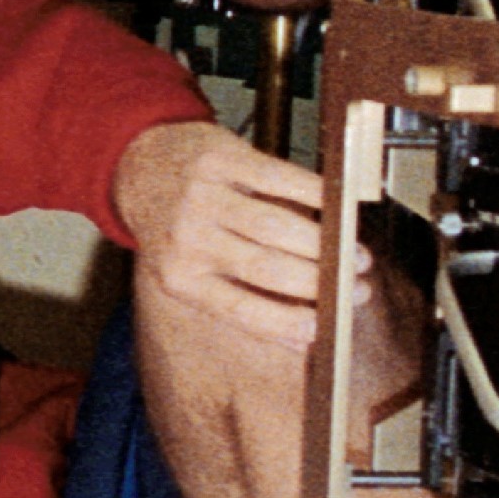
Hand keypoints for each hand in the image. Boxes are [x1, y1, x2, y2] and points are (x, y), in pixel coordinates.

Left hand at [114, 117, 338, 350]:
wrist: (141, 167)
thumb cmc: (179, 228)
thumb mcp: (190, 271)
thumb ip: (240, 297)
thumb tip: (305, 337)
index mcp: (179, 278)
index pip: (241, 310)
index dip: (289, 322)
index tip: (327, 329)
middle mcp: (186, 240)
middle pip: (268, 269)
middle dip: (323, 284)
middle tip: (357, 289)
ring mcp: (200, 198)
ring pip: (276, 227)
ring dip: (327, 245)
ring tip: (356, 257)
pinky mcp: (218, 160)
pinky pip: (279, 178)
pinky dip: (316, 194)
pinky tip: (339, 207)